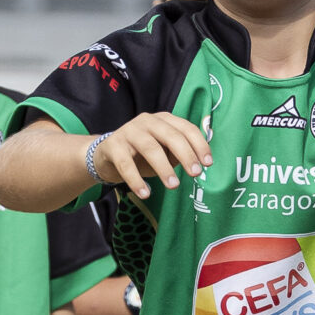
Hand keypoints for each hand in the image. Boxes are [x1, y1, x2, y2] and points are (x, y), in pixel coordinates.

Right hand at [94, 112, 211, 199]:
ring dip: (164, 168)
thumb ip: (178, 154)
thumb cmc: (142, 154)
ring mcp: (129, 131)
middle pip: (171, 136)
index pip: (186, 128)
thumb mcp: (163, 152)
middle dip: (186, 154)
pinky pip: (126, 164)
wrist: (106, 155)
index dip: (199, 145)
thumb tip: (197, 165)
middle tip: (196, 174)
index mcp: (164, 120)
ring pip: (150, 148)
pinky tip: (146, 193)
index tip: (208, 163)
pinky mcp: (113, 145)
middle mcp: (147, 121)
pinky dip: (136, 180)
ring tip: (174, 186)